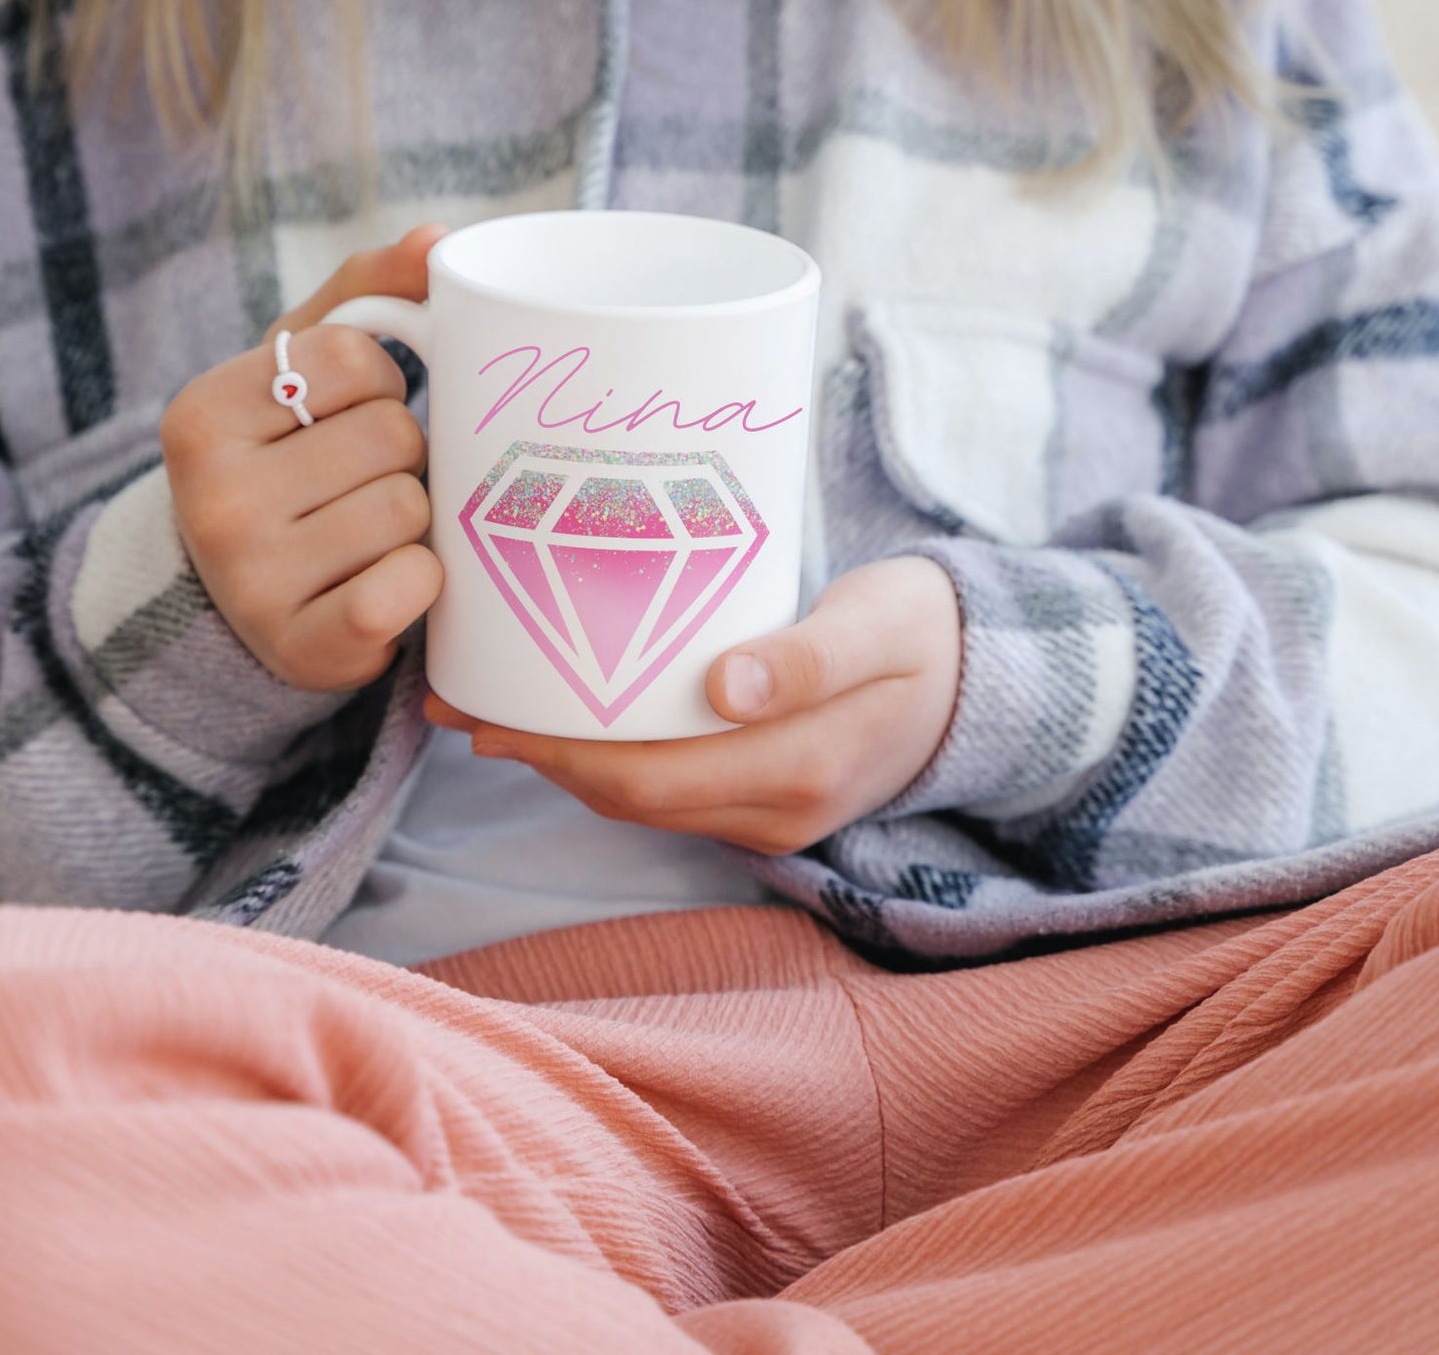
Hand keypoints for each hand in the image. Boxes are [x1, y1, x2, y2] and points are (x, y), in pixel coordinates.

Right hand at [159, 222, 449, 691]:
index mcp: (202, 413)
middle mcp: (212, 497)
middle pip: (393, 434)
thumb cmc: (288, 459)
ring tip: (367, 531)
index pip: (357, 358)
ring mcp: (251, 579)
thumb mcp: (300, 367)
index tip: (346, 414)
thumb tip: (437, 239)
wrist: (239, 601)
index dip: (379, 383)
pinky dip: (420, 583)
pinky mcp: (302, 645)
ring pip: (409, 508)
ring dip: (413, 519)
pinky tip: (383, 583)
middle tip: (361, 481)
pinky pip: (412, 586)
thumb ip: (365, 294)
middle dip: (401, 453)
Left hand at [423, 556, 962, 855]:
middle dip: (538, 755)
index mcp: (800, 773)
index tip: (488, 708)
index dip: (559, 751)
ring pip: (642, 798)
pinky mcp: (764, 797)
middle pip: (630, 797)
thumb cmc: (922, 631)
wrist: (981, 675)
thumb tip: (723, 688)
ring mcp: (770, 814)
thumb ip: (807, 657)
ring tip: (489, 703)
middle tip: (458, 699)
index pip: (649, 778)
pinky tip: (568, 714)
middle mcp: (777, 812)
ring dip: (563, 758)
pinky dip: (608, 755)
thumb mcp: (876, 625)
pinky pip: (668, 787)